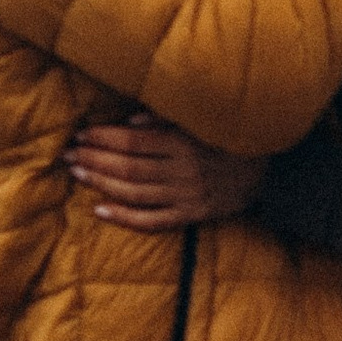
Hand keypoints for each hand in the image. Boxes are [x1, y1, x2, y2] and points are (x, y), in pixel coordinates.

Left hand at [68, 110, 264, 230]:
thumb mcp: (206, 121)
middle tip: (68, 155)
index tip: (81, 134)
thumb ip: (170, 119)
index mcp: (187, 143)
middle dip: (95, 160)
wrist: (272, 173)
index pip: (135, 142)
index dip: (104, 138)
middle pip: (129, 167)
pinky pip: (153, 221)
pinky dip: (125, 218)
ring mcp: (187, 197)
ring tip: (77, 174)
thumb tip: (131, 121)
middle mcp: (184, 172)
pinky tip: (100, 210)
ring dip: (102, 183)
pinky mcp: (192, 216)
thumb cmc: (234, 138)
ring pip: (135, 193)